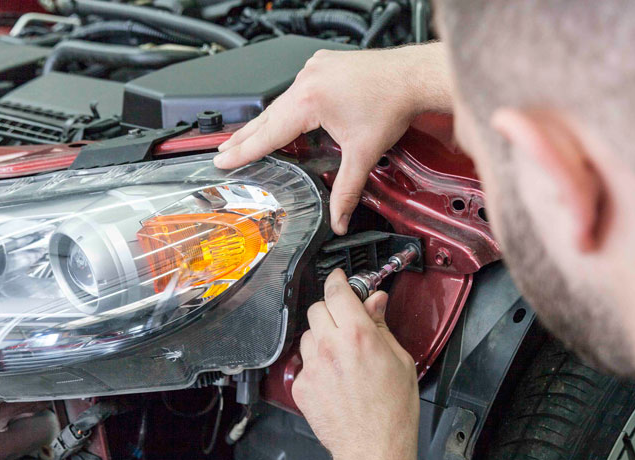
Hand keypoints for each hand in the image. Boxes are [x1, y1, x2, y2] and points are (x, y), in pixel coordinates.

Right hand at [213, 43, 451, 233]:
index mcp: (309, 101)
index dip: (244, 150)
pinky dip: (287, 105)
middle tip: (223, 151)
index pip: (268, 132)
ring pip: (282, 101)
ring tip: (246, 137)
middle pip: (268, 115)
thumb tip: (339, 219)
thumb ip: (347, 190)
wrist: (411, 77)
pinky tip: (281, 116)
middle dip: (245, 136)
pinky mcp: (323, 65)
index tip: (224, 159)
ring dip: (266, 121)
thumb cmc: (392, 104)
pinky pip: (297, 88)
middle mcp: (307, 80)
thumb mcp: (364, 154)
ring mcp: (314, 69)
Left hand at [292, 269, 419, 459]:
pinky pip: (304, 362)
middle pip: (318, 309)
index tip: (340, 279)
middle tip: (347, 323)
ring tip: (342, 357)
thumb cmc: (392, 412)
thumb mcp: (400, 361)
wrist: (373, 449)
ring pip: (309, 334)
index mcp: (359, 336)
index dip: (338, 280)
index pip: (338, 291)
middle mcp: (331, 347)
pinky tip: (334, 378)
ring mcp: (313, 367)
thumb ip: (382, 327)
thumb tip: (376, 303)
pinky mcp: (302, 386)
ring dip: (322, 337)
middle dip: (332, 310)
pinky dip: (316, 363)